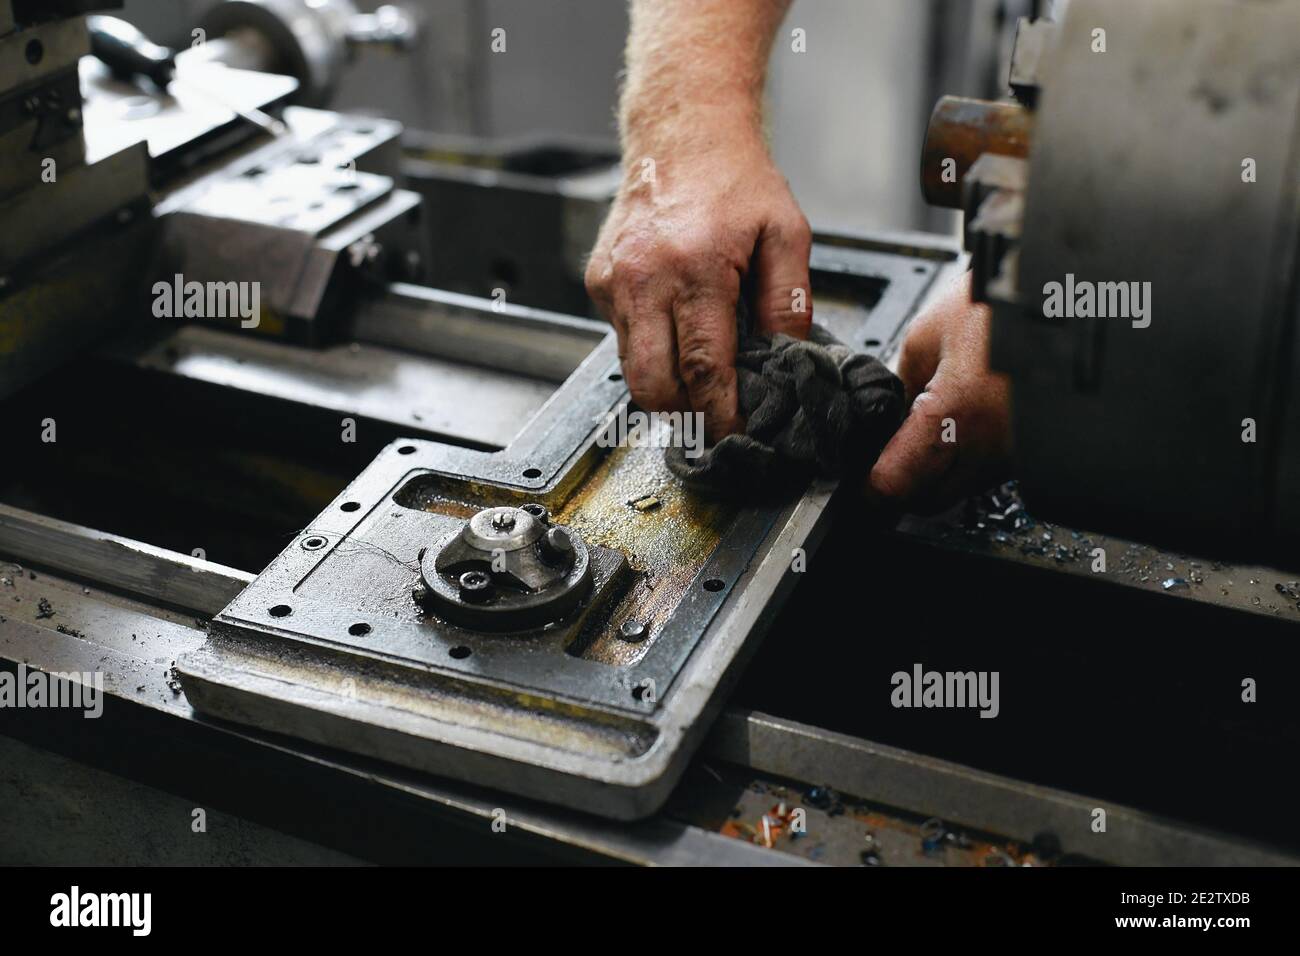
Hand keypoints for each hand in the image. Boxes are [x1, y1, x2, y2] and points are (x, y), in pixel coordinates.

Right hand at [585, 129, 812, 440]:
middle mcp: (645, 279)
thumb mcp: (786, 233)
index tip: (733, 436)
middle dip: (684, 414)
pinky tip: (676, 326)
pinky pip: (622, 338)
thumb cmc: (735, 181)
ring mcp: (614, 282)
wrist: (680, 134)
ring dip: (665, 385)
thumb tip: (787, 359)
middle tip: (714, 419)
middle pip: (653, 385)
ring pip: (630, 370)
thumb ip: (789, 301)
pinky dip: (649, 348)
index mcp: (696, 269)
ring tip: (699, 376)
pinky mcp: (598, 281)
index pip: (703, 367)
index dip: (718, 412)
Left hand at [867, 273, 1012, 511]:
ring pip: (962, 489)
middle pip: (928, 500)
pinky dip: (969, 459)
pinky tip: (963, 426)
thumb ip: (901, 382)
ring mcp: (1018, 453)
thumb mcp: (928, 333)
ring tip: (928, 431)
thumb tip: (888, 414)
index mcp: (955, 414)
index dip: (870, 484)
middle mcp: (992, 446)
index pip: (896, 483)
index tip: (860, 477)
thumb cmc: (1001, 301)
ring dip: (937, 473)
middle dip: (902, 484)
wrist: (1066, 291)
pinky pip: (991, 471)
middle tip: (887, 456)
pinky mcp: (1035, 450)